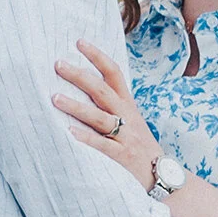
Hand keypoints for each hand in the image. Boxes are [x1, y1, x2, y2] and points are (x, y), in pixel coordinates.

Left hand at [52, 37, 159, 191]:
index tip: (79, 42)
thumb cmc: (139, 146)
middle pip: (102, 90)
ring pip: (100, 117)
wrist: (163, 174)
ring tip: (54, 98)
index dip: (97, 56)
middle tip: (58, 64)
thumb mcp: (129, 119)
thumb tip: (82, 86)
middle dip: (79, 76)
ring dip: (76, 107)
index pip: (114, 73)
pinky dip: (86, 138)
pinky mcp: (123, 156)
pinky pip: (103, 146)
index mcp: (127, 104)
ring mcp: (126, 136)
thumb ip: (110, 104)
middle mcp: (127, 116)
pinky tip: (68, 132)